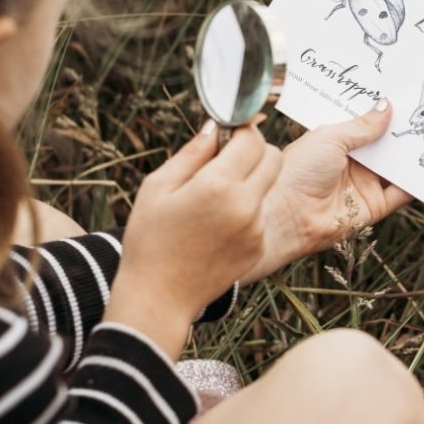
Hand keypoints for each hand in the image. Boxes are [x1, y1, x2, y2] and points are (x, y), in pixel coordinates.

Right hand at [106, 121, 281, 358]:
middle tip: (228, 158)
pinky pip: (261, 213)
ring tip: (215, 196)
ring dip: (251, 180)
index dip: (242, 130)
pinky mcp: (258, 246)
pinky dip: (246, 209)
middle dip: (255, 150)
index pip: (253, 139)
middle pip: (274, 157)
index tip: (229, 132)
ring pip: (269, 185)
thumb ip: (192, 153)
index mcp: (218, 185)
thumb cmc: (150, 239)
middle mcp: (245, 205)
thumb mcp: (158, 187)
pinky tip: (217, 223)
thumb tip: (215, 127)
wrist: (159, 297)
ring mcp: (256, 228)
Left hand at [240, 99, 412, 283]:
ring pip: (396, 168)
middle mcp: (352, 163)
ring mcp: (364, 184)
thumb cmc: (299, 169)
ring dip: (412, 155)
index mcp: (337, 142)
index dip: (382, 113)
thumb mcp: (331, 137)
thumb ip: (362, 125)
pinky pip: (401, 193)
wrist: (288, 213)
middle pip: (384, 146)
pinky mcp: (374, 207)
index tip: (404, 96)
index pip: (365, 125)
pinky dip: (416, 183)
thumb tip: (387, 105)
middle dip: (402, 132)